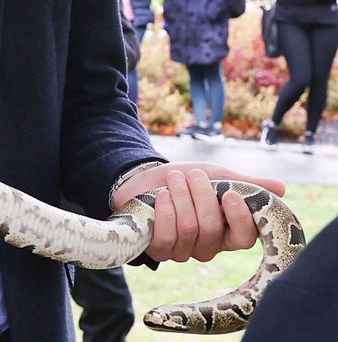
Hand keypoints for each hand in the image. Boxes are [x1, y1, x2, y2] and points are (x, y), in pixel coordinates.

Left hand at [111, 164, 284, 262]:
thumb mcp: (217, 176)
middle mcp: (208, 247)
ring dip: (180, 197)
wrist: (145, 177)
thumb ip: (246, 183)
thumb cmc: (186, 179)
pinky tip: (161, 196)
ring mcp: (183, 252)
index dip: (239, 219)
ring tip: (174, 179)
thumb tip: (282, 188)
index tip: (230, 194)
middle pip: (212, 228)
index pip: (245, 238)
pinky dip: (164, 211)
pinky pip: (166, 238)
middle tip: (192, 175)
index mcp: (228, 232)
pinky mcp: (159, 251)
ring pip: (189, 229)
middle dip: (201, 195)